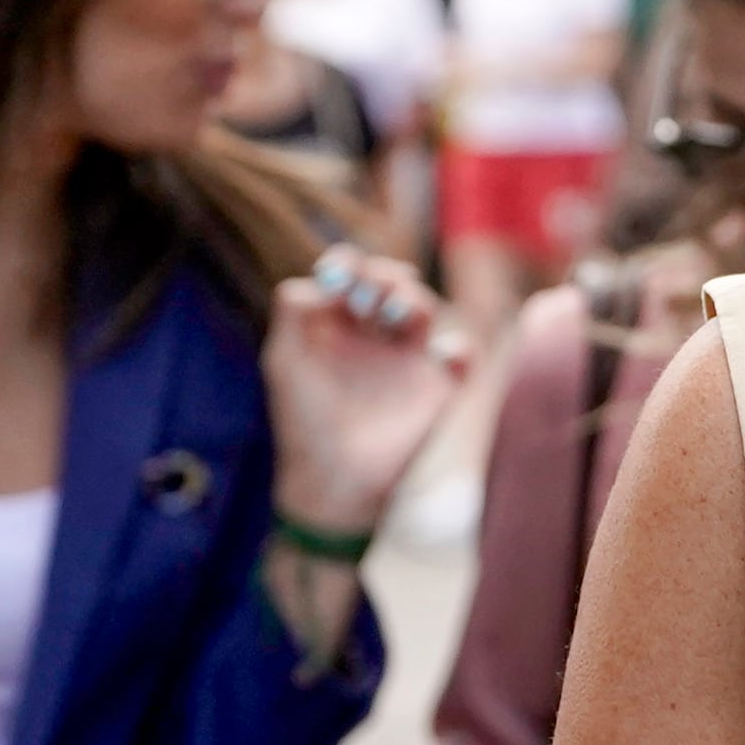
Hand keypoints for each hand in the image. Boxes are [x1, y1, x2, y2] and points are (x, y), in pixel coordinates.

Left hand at [263, 242, 468, 539]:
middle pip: (390, 283)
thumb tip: (328, 281)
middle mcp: (374, 338)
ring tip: (395, 315)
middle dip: (384, 276)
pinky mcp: (436, 389)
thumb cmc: (303, 422)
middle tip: (369, 300)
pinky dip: (458, 349)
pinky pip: (461, 356)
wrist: (333, 480)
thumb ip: (295, 310)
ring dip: (414, 299)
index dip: (349, 264)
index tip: (340, 275)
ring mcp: (406, 361)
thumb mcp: (284, 360)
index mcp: (337, 327)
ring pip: (423, 309)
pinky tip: (440, 355)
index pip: (351, 277)